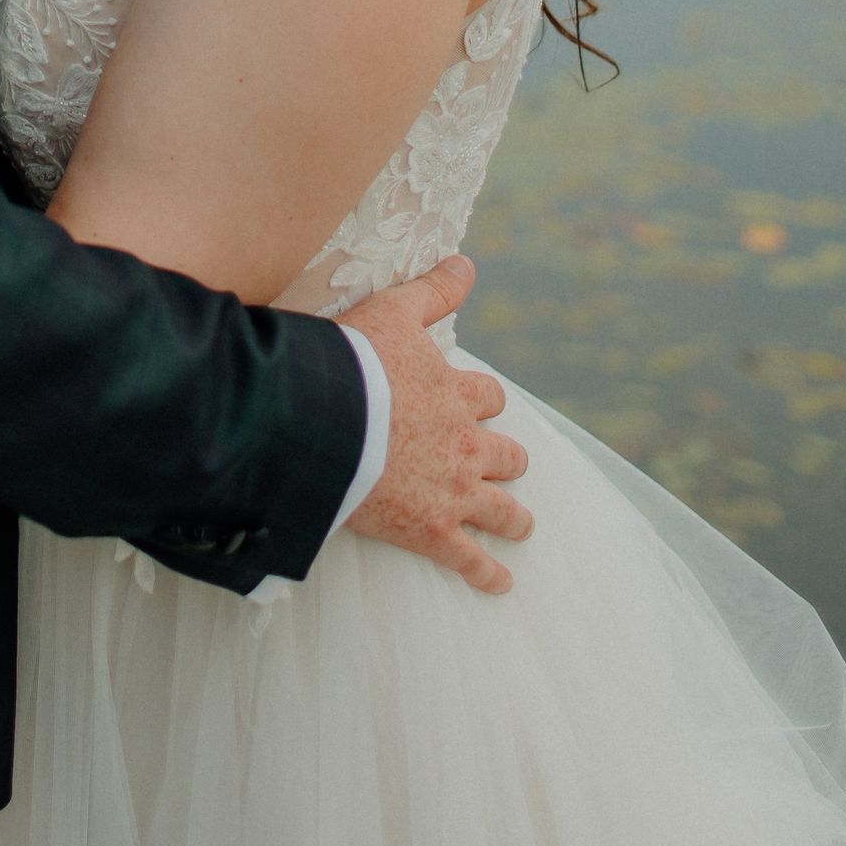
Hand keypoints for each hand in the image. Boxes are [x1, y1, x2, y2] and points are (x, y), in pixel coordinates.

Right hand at [337, 256, 532, 595]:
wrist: (325, 420)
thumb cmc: (352, 363)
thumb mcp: (391, 311)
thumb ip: (432, 291)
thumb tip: (467, 261)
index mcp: (454, 394)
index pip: (487, 398)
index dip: (484, 402)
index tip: (478, 406)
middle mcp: (465, 443)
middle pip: (505, 454)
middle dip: (506, 459)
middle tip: (505, 464)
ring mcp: (453, 490)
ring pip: (502, 508)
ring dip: (513, 517)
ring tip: (520, 525)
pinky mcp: (432, 530)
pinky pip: (472, 560)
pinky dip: (488, 574)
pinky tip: (499, 583)